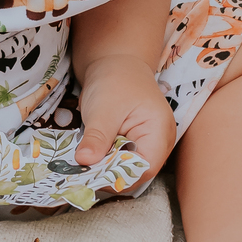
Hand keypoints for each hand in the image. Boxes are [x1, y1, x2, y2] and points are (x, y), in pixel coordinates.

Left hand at [74, 52, 175, 189]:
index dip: (118, 176)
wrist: (116, 64)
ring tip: (83, 168)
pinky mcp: (136, 145)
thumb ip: (96, 137)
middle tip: (81, 175)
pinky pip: (122, 160)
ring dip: (106, 169)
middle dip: (110, 175)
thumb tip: (84, 162)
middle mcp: (160, 143)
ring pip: (127, 168)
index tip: (90, 178)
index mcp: (160, 133)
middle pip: (136, 172)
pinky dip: (106, 161)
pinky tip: (89, 159)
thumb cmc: (114, 81)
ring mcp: (149, 145)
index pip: (143, 168)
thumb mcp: (102, 109)